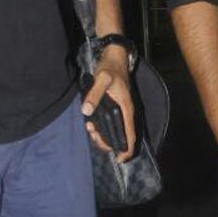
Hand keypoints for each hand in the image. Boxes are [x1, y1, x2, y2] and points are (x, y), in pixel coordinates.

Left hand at [81, 45, 135, 161]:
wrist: (114, 57)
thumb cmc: (110, 68)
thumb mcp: (101, 79)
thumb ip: (94, 94)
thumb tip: (86, 111)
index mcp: (126, 108)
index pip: (131, 134)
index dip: (127, 149)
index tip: (119, 159)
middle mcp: (126, 112)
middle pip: (121, 136)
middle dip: (107, 142)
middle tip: (93, 136)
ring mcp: (121, 111)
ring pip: (114, 131)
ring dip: (102, 135)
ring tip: (90, 128)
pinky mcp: (115, 108)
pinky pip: (110, 124)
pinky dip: (100, 128)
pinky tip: (90, 123)